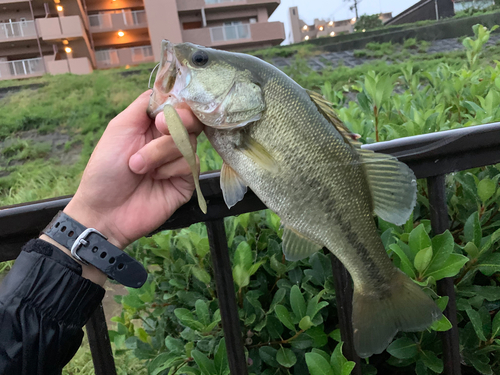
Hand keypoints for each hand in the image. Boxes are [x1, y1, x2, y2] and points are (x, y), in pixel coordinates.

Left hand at [63, 91, 203, 249]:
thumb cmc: (105, 169)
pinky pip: (191, 165)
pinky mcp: (187, 182)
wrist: (105, 210)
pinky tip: (156, 179)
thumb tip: (167, 90)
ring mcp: (179, 161)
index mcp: (153, 125)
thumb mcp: (120, 128)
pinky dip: (170, 169)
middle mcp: (169, 140)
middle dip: (176, 124)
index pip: (179, 105)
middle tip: (160, 129)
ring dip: (160, 152)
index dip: (178, 106)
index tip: (163, 113)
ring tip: (139, 167)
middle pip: (191, 121)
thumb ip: (143, 105)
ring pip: (189, 143)